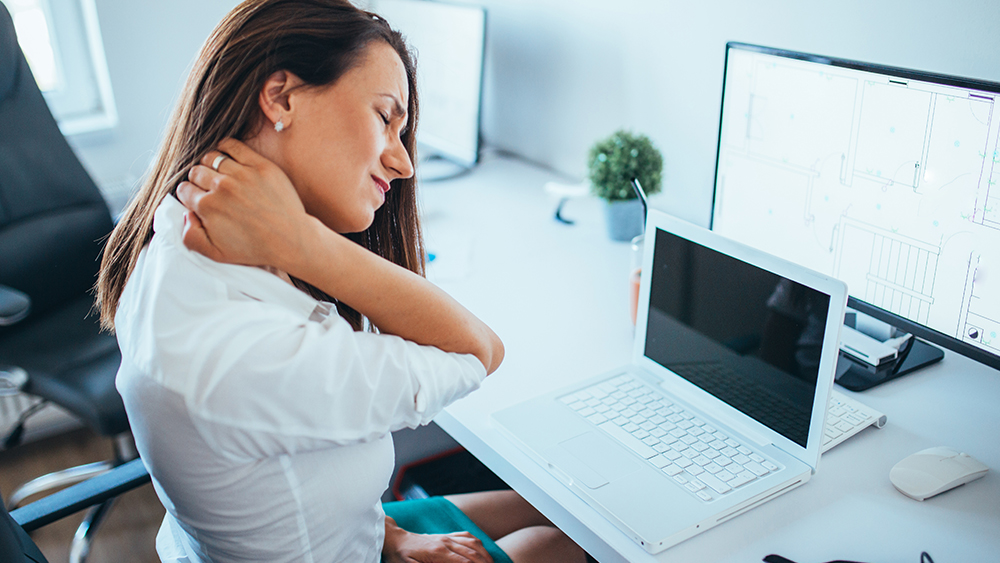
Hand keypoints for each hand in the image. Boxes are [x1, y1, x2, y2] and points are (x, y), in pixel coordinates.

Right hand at [176, 138, 315, 270]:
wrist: (290, 239)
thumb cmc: (255, 248)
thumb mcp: (216, 254)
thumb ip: (191, 237)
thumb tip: (186, 215)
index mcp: (207, 207)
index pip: (184, 190)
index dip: (188, 194)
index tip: (197, 198)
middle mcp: (221, 187)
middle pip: (195, 172)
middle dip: (197, 180)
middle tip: (208, 187)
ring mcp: (242, 174)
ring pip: (211, 157)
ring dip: (210, 164)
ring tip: (218, 173)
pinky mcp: (260, 165)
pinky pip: (233, 146)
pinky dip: (224, 147)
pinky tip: (226, 156)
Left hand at [383, 518, 492, 562]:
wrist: (394, 539)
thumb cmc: (399, 556)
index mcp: (437, 553)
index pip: (464, 562)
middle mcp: (445, 543)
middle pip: (472, 553)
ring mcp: (446, 537)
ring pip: (472, 544)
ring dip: (484, 555)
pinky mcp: (445, 535)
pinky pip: (466, 536)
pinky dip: (478, 544)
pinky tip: (481, 550)